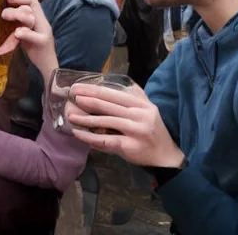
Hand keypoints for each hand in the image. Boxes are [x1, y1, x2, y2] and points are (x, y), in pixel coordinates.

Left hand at [0, 0, 57, 76]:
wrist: (48, 64)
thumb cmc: (34, 45)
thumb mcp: (25, 28)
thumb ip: (17, 19)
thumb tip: (0, 9)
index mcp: (36, 15)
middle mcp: (40, 20)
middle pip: (31, 2)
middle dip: (16, 0)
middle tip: (5, 6)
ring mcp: (42, 31)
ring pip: (30, 17)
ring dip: (16, 14)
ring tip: (5, 16)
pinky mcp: (41, 43)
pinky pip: (33, 35)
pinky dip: (24, 33)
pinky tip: (17, 33)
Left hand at [67, 82, 184, 166]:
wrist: (166, 156)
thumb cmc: (151, 131)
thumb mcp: (147, 109)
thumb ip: (133, 96)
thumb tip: (111, 80)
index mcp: (142, 104)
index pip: (115, 94)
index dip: (95, 90)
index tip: (78, 87)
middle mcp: (141, 115)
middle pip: (109, 105)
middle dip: (88, 100)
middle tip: (72, 97)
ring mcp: (137, 131)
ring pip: (106, 122)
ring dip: (86, 119)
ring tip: (71, 116)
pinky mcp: (131, 146)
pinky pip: (106, 140)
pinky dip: (90, 137)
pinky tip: (79, 134)